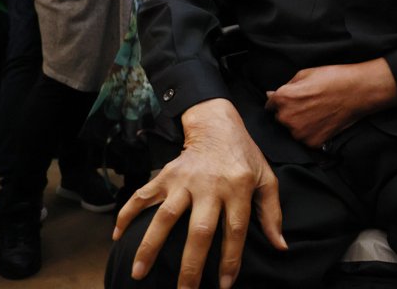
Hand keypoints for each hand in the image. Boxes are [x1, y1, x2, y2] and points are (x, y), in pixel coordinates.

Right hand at [113, 98, 285, 288]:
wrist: (218, 124)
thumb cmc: (245, 156)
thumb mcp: (266, 179)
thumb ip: (272, 213)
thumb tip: (280, 246)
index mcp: (238, 187)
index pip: (235, 230)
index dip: (230, 260)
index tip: (224, 285)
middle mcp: (210, 185)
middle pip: (199, 231)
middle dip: (190, 265)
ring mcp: (185, 180)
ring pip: (165, 217)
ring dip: (150, 246)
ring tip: (138, 274)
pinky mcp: (166, 174)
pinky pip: (143, 196)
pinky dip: (127, 214)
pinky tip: (117, 236)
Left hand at [265, 59, 396, 148]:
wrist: (357, 91)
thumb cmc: (332, 78)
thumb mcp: (305, 74)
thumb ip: (285, 87)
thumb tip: (271, 94)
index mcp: (283, 98)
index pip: (270, 105)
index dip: (280, 102)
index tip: (291, 100)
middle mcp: (287, 118)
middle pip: (280, 118)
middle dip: (290, 112)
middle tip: (309, 104)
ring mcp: (300, 133)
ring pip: (293, 130)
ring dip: (300, 124)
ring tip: (317, 112)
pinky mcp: (312, 142)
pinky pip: (305, 139)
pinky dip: (312, 133)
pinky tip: (323, 121)